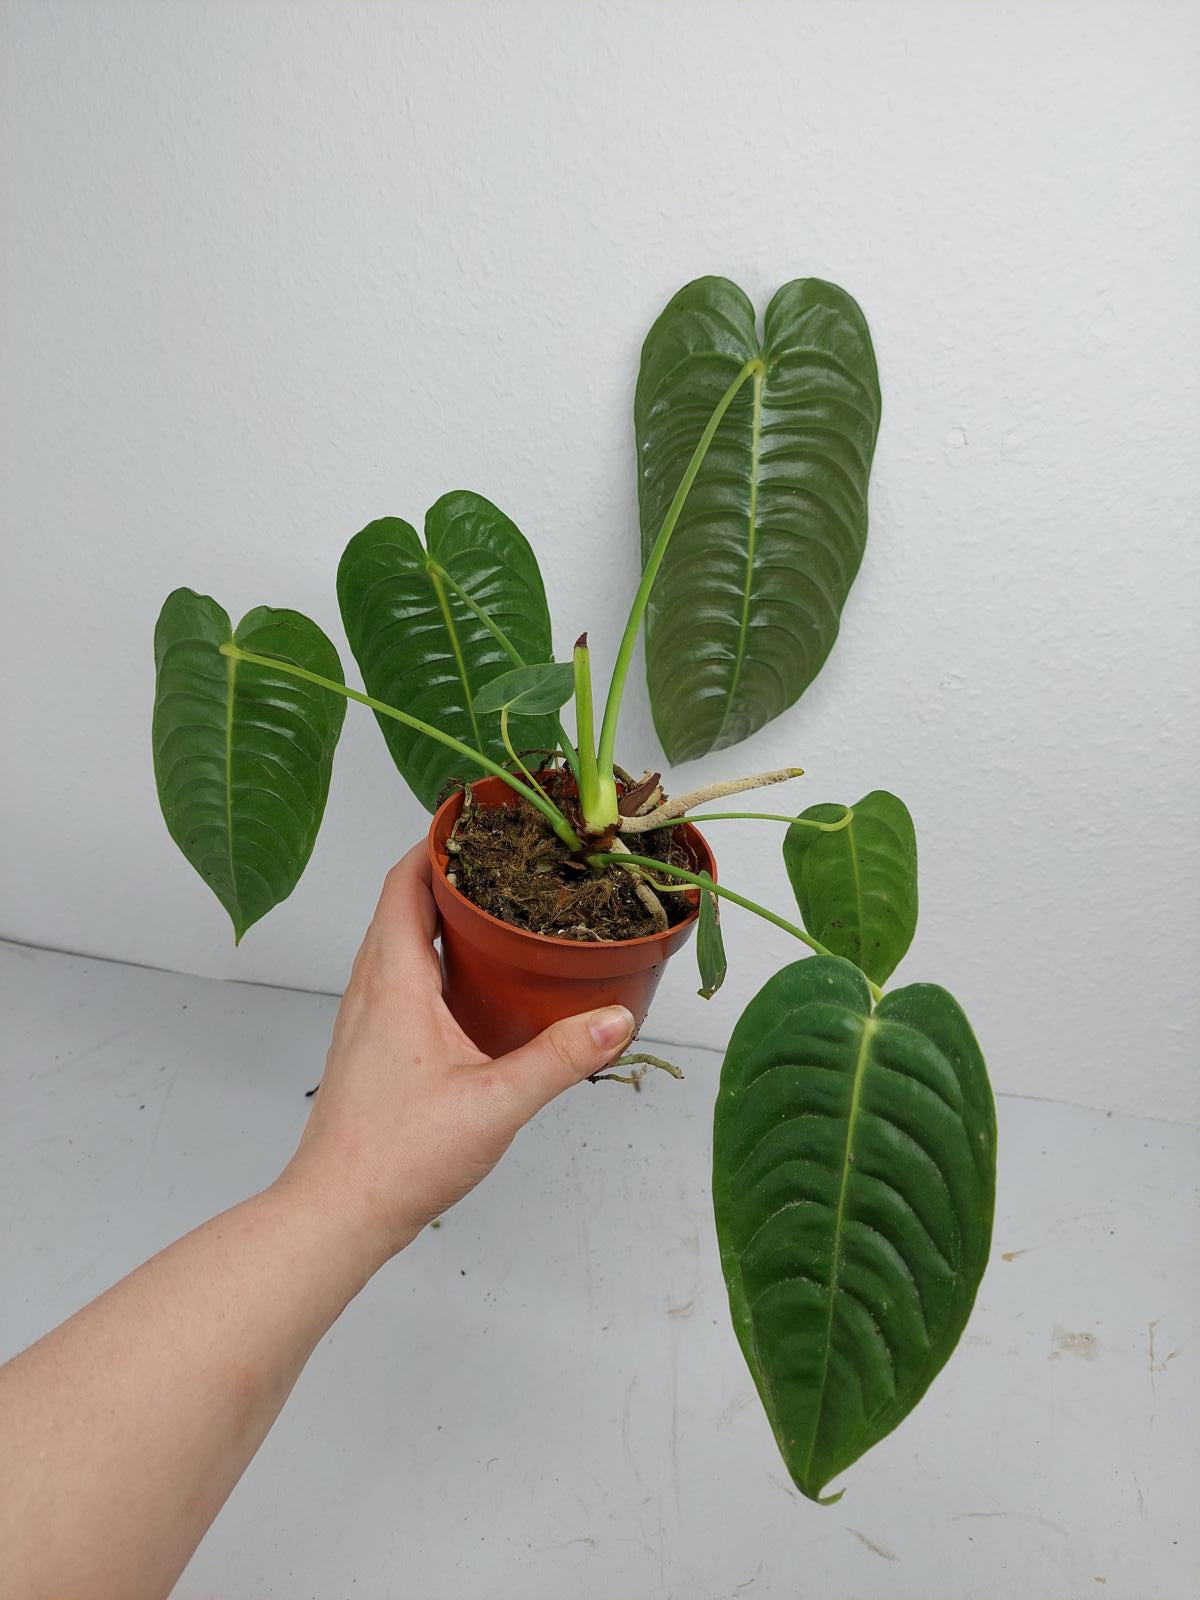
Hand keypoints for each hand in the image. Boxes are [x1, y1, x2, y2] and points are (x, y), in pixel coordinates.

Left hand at [275, 844, 634, 1268]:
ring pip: (396, 942)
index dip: (436, 845)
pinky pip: (397, 978)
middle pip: (400, 905)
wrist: (336, 1214)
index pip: (404, 885)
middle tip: (504, 860)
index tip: (479, 822)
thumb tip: (616, 1019)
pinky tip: (471, 984)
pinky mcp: (370, 1048)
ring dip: (436, 915)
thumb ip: (559, 1058)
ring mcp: (364, 1020)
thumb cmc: (399, 1158)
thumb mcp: (495, 1104)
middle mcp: (371, 990)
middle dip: (447, 873)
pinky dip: (430, 956)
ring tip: (494, 910)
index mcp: (394, 983)